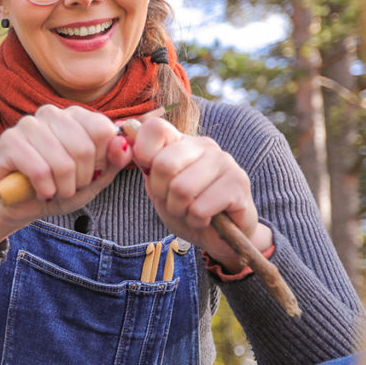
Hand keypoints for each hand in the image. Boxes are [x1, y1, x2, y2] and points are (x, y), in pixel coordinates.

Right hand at [0, 105, 131, 259]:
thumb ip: (114, 161)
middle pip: (84, 148)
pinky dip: (45, 190)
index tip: (90, 172)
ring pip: (62, 163)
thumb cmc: (61, 187)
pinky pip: (39, 171)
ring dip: (63, 188)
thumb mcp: (96, 178)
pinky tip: (40, 191)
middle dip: (81, 179)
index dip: (102, 161)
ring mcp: (27, 124)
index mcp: (75, 115)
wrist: (24, 205)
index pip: (102, 130)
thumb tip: (122, 143)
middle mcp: (51, 113)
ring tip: (54, 190)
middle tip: (69, 186)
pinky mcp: (8, 141)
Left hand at [129, 117, 272, 268]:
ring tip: (191, 211)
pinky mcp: (239, 184)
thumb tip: (126, 142)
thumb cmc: (187, 209)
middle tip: (173, 201)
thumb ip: (145, 166)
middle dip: (161, 193)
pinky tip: (206, 219)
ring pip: (181, 189)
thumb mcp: (158, 188)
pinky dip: (196, 220)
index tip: (152, 177)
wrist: (220, 236)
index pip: (155, 128)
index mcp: (182, 141)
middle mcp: (205, 145)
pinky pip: (200, 208)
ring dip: (180, 210)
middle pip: (164, 164)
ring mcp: (225, 162)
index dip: (143, 154)